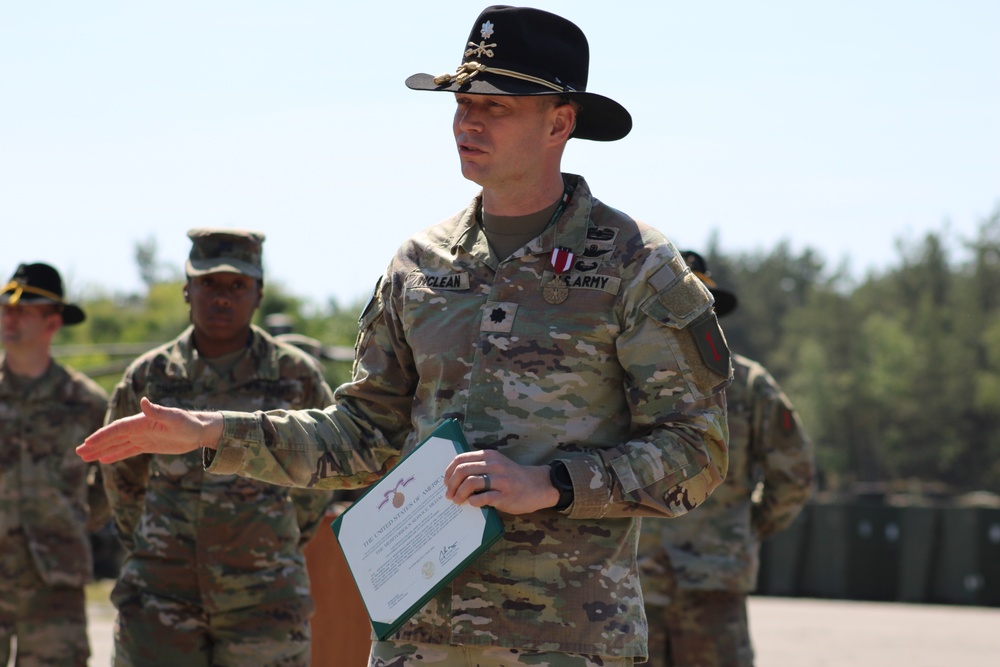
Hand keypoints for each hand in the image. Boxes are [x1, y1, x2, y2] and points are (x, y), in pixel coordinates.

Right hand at [77, 397, 223, 463]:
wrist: (200, 430)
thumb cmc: (189, 423)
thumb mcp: (175, 418)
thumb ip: (158, 411)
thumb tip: (144, 401)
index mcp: (142, 421)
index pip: (117, 429)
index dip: (102, 435)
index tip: (88, 442)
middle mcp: (139, 428)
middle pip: (113, 437)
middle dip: (96, 444)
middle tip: (78, 452)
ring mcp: (143, 436)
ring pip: (118, 445)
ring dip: (102, 450)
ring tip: (85, 457)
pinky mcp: (148, 445)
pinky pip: (128, 451)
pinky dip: (115, 455)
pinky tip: (104, 460)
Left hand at [444, 449, 559, 514]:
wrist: (537, 486)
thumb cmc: (512, 477)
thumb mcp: (497, 464)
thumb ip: (479, 466)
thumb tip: (454, 478)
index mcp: (489, 455)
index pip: (461, 459)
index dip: (449, 471)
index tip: (445, 482)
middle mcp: (494, 465)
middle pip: (462, 471)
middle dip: (451, 484)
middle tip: (448, 494)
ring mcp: (500, 480)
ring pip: (470, 483)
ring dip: (459, 494)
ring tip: (457, 501)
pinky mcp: (505, 495)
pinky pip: (483, 498)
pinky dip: (473, 501)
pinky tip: (472, 503)